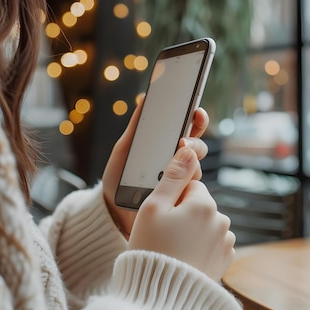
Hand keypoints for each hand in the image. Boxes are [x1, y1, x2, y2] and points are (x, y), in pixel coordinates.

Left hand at [102, 96, 210, 236]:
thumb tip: (145, 98)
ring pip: (197, 169)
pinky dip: (186, 186)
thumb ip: (136, 126)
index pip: (188, 129)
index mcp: (167, 146)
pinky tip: (176, 186)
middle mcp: (177, 163)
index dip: (197, 119)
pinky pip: (191, 191)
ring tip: (175, 166)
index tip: (197, 113)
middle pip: (198, 148)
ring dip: (190, 166)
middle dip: (195, 142)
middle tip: (183, 142)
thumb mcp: (124, 149)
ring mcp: (180, 182)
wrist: (112, 211)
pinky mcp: (179, 200)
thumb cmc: (118, 178)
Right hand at [128, 146, 235, 280]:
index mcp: (204, 204)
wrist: (161, 295)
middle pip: (199, 206)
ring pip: (206, 225)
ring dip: (193, 232)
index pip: (190, 187)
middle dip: (183, 215)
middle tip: (163, 235)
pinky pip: (212, 245)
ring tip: (172, 249)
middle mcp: (221, 220)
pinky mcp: (225, 261)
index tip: (160, 216)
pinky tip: (184, 259)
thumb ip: (173, 176)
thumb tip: (189, 150)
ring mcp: (225, 242)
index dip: (171, 198)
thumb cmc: (151, 248)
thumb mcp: (153, 207)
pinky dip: (201, 249)